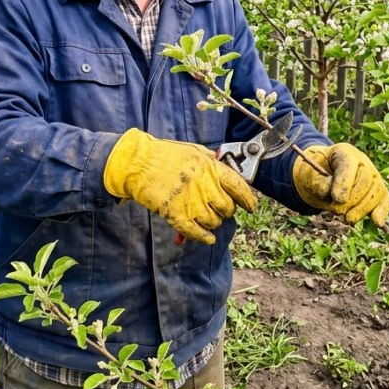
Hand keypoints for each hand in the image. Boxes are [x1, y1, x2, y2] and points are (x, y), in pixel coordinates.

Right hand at [104, 129, 257, 243]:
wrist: (137, 164)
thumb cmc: (163, 155)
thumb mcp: (192, 150)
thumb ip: (210, 160)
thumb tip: (224, 166)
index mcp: (210, 167)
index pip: (239, 187)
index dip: (248, 200)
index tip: (251, 207)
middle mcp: (205, 185)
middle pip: (227, 208)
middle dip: (226, 211)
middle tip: (219, 209)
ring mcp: (191, 202)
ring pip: (214, 222)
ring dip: (212, 222)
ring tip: (204, 216)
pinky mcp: (177, 216)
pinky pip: (198, 233)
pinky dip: (204, 238)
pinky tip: (207, 238)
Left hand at [292, 143, 388, 225]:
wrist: (321, 177)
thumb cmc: (315, 175)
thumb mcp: (309, 176)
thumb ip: (320, 184)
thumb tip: (338, 198)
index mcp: (343, 152)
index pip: (348, 164)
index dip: (344, 182)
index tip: (337, 199)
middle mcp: (362, 161)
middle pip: (365, 180)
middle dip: (352, 199)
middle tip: (337, 212)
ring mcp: (373, 174)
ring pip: (376, 191)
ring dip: (363, 209)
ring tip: (348, 219)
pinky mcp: (377, 189)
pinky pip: (384, 199)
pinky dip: (382, 211)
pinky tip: (377, 222)